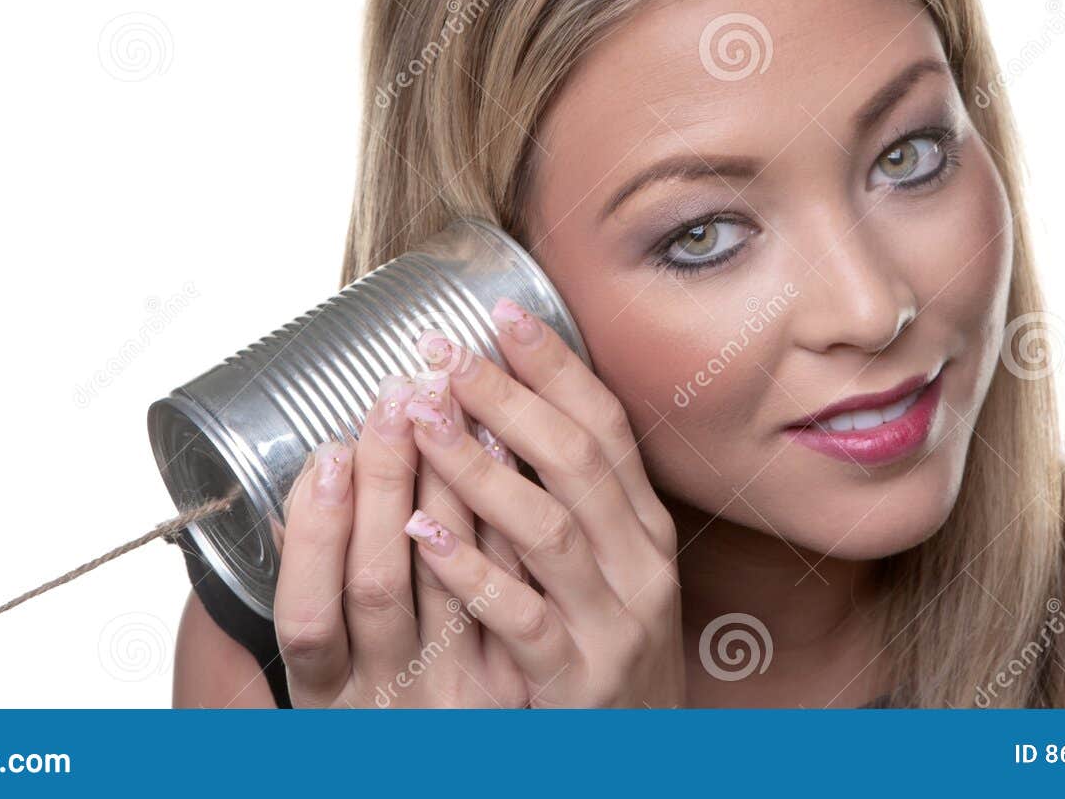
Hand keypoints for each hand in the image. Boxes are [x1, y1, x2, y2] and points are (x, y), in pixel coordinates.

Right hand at [270, 370, 529, 707]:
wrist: (458, 768)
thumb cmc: (385, 703)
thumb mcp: (330, 668)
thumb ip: (313, 581)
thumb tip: (311, 475)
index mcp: (327, 695)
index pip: (307, 617)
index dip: (315, 534)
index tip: (329, 453)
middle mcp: (392, 699)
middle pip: (379, 586)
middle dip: (386, 482)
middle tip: (399, 396)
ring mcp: (461, 696)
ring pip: (454, 586)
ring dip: (453, 487)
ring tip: (452, 408)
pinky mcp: (519, 684)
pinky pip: (517, 597)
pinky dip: (506, 522)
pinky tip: (507, 459)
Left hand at [403, 297, 685, 707]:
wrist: (637, 765)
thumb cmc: (606, 655)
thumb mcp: (607, 572)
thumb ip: (571, 503)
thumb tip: (507, 416)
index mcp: (644, 529)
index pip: (606, 427)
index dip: (556, 365)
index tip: (502, 311)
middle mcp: (642, 566)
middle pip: (578, 461)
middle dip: (508, 398)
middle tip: (444, 353)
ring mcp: (617, 623)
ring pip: (549, 528)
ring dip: (480, 468)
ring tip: (420, 421)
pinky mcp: (581, 681)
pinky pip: (524, 616)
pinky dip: (473, 570)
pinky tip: (425, 529)